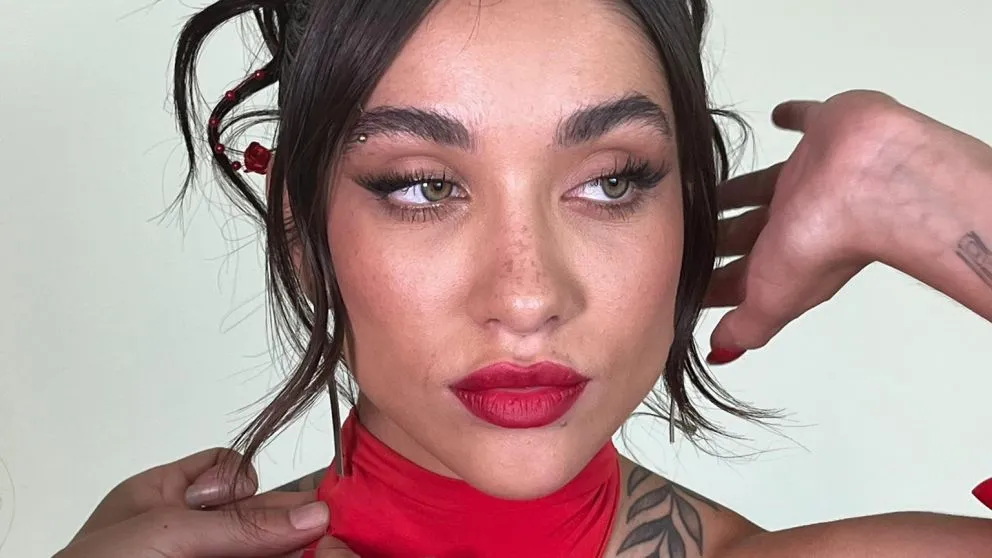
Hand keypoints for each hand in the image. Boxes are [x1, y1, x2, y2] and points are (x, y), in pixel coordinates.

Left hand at [56, 447, 355, 556]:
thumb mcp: (168, 535)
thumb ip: (238, 524)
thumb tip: (310, 515)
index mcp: (165, 495)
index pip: (233, 475)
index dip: (271, 487)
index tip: (317, 503)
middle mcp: (187, 532)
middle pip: (258, 519)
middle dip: (295, 525)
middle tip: (335, 533)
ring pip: (263, 550)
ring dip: (297, 550)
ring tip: (332, 550)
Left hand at [705, 89, 991, 360]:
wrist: (870, 185)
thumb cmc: (827, 243)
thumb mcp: (771, 297)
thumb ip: (747, 326)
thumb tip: (722, 353)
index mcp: (785, 259)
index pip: (741, 275)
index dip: (715, 280)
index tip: (686, 280)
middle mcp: (798, 220)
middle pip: (749, 230)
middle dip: (722, 235)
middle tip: (686, 231)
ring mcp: (811, 177)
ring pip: (766, 184)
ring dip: (740, 188)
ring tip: (708, 187)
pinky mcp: (824, 132)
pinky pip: (805, 122)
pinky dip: (793, 119)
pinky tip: (777, 116)